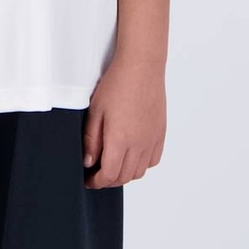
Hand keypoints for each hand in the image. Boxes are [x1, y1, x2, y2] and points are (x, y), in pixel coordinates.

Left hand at [82, 57, 165, 188]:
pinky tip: (131, 155)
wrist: (141, 67)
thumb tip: (89, 162)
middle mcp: (139, 145)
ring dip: (124, 174)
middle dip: (108, 180)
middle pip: (124, 177)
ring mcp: (152, 140)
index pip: (109, 175)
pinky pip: (152, 160)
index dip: (97, 182)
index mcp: (120, 140)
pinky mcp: (160, 134)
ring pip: (139, 172)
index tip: (89, 180)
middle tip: (97, 174)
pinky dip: (141, 164)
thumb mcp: (96, 110)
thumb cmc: (117, 84)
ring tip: (113, 164)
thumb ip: (91, 140)